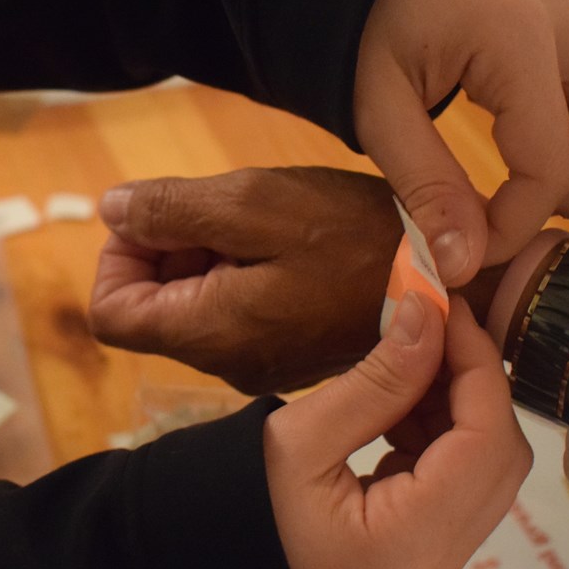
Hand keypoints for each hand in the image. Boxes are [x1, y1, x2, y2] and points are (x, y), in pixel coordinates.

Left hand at [89, 167, 400, 393]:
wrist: (457, 281)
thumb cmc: (360, 237)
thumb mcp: (256, 205)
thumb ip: (172, 210)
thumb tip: (110, 212)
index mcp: (210, 332)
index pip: (110, 314)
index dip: (117, 257)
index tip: (159, 215)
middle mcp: (227, 363)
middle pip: (153, 308)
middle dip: (168, 248)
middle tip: (224, 207)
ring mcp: (262, 361)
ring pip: (197, 306)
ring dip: (209, 255)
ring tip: (264, 220)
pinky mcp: (291, 352)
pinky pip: (239, 312)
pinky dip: (243, 271)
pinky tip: (288, 241)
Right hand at [264, 295, 531, 568]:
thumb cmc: (236, 504)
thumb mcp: (298, 436)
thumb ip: (377, 379)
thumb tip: (430, 312)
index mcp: (406, 547)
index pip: (486, 445)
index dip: (480, 368)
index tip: (451, 310)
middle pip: (500, 462)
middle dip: (476, 386)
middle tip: (435, 330)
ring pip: (486, 474)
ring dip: (459, 409)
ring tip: (409, 364)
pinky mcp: (421, 558)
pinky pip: (458, 488)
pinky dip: (441, 437)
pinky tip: (399, 407)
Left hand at [354, 0, 568, 283]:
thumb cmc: (353, 25)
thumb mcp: (377, 110)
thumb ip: (425, 185)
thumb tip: (462, 264)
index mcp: (516, 42)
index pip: (552, 166)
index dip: (516, 227)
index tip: (467, 253)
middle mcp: (562, 23)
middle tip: (531, 208)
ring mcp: (567, 19)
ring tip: (529, 184)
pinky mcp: (557, 26)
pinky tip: (523, 151)